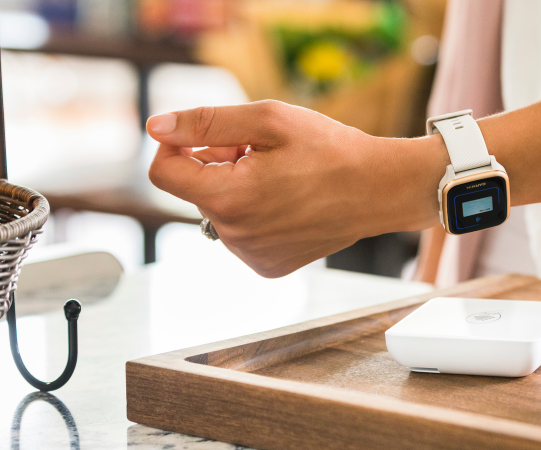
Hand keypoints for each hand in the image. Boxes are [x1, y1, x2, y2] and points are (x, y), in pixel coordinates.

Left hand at [147, 100, 445, 276]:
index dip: (177, 144)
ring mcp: (252, 257)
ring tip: (282, 178)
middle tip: (264, 151)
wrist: (380, 190)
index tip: (209, 133)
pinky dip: (254, 213)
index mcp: (228, 199)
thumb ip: (206, 121)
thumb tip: (156, 126)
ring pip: (219, 211)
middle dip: (218, 164)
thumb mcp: (268, 120)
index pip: (163, 172)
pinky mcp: (268, 266)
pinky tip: (289, 202)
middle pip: (196, 189)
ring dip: (237, 188)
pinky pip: (241, 233)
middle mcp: (234, 236)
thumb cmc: (330, 150)